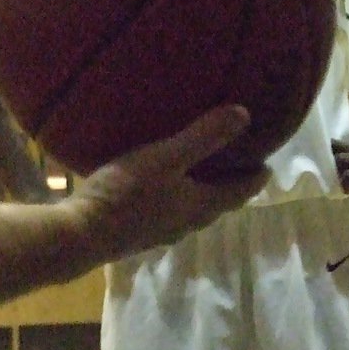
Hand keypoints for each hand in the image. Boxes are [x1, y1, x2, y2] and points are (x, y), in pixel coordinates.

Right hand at [67, 105, 266, 258]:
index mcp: (200, 207)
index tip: (268, 164)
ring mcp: (160, 232)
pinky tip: (161, 185)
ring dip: (203, 192)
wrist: (80, 234)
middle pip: (217, 204)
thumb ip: (204, 137)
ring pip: (192, 210)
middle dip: (231, 184)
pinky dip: (177, 196)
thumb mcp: (166, 157)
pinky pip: (168, 212)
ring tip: (202, 170)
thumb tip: (245, 115)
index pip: (239, 192)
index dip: (255, 178)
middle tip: (238, 162)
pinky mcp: (138, 233)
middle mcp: (186, 224)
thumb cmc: (126, 194)